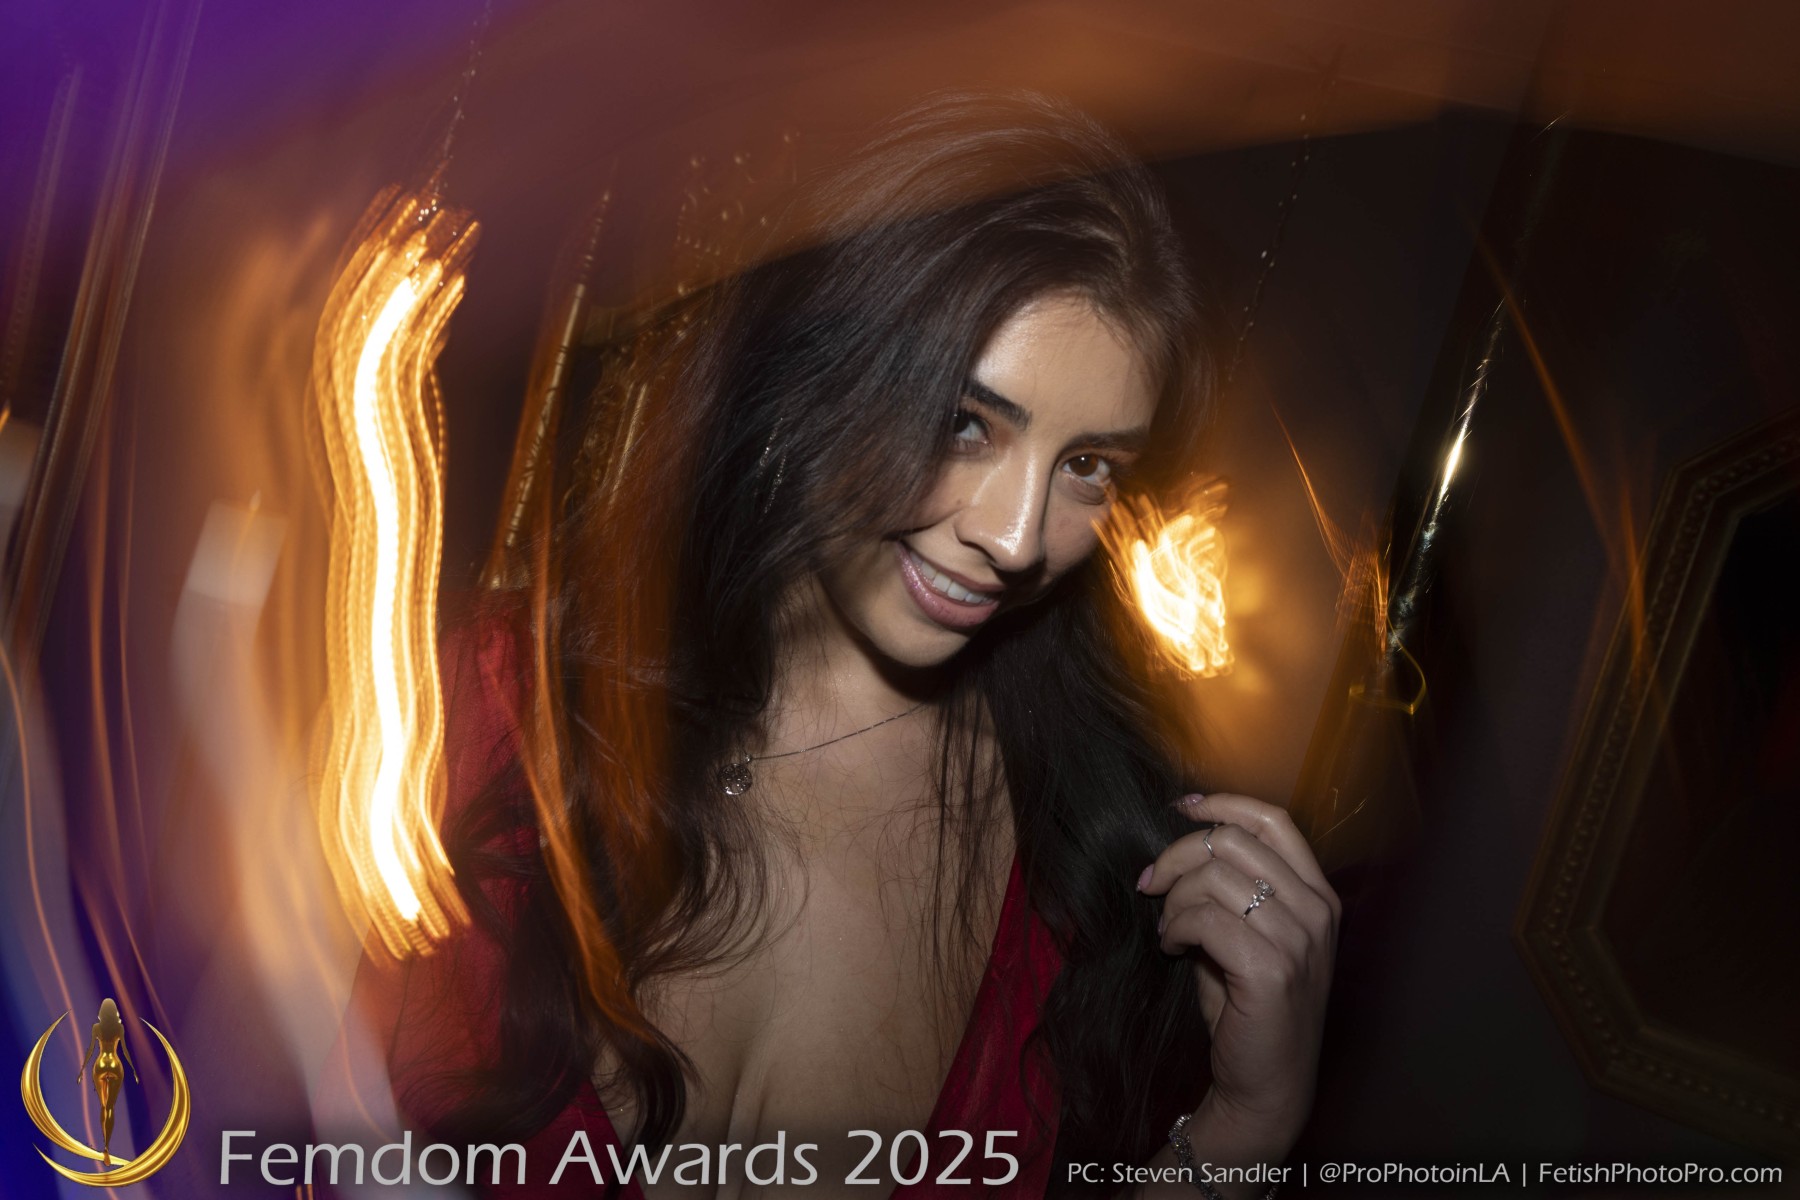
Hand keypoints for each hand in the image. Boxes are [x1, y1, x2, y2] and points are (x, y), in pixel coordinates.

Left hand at [1138, 792, 1338, 1151]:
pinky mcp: (1271, 969)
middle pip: (1233, 841)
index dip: (1222, 804)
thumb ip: (1229, 890)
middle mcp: (1316, 911)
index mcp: (1318, 895)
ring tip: (1166, 929)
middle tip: (1150, 883)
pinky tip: (1170, 948)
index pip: (1273, 820)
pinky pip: (1205, 919)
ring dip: (1173, 900)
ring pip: (1214, 878)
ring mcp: (1299, 940)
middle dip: (1178, 854)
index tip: (1180, 808)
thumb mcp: (1247, 937)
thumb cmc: (1249, 1008)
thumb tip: (1179, 847)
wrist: (1266, 1084)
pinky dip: (1175, 928)